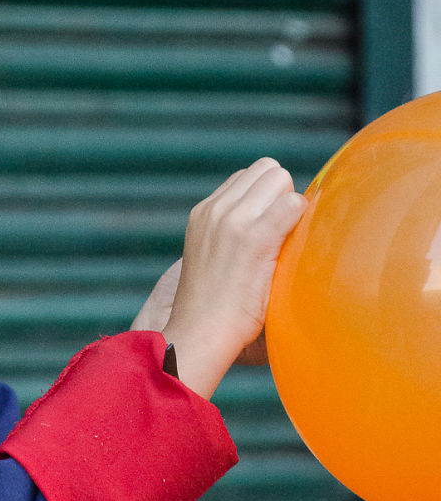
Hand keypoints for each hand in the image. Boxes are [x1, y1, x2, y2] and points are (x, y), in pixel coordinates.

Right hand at [132, 158, 305, 398]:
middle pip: (267, 169)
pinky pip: (293, 204)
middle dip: (281, 194)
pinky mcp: (255, 237)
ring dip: (291, 205)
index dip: (265, 197)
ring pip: (280, 179)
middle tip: (281, 233)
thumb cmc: (213, 307)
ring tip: (284, 241)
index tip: (269, 226)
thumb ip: (230, 231)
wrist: (200, 332)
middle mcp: (216, 209)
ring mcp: (234, 220)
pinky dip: (300, 218)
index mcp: (203, 212)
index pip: (246, 176)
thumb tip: (267, 221)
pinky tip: (292, 246)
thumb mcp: (210, 255)